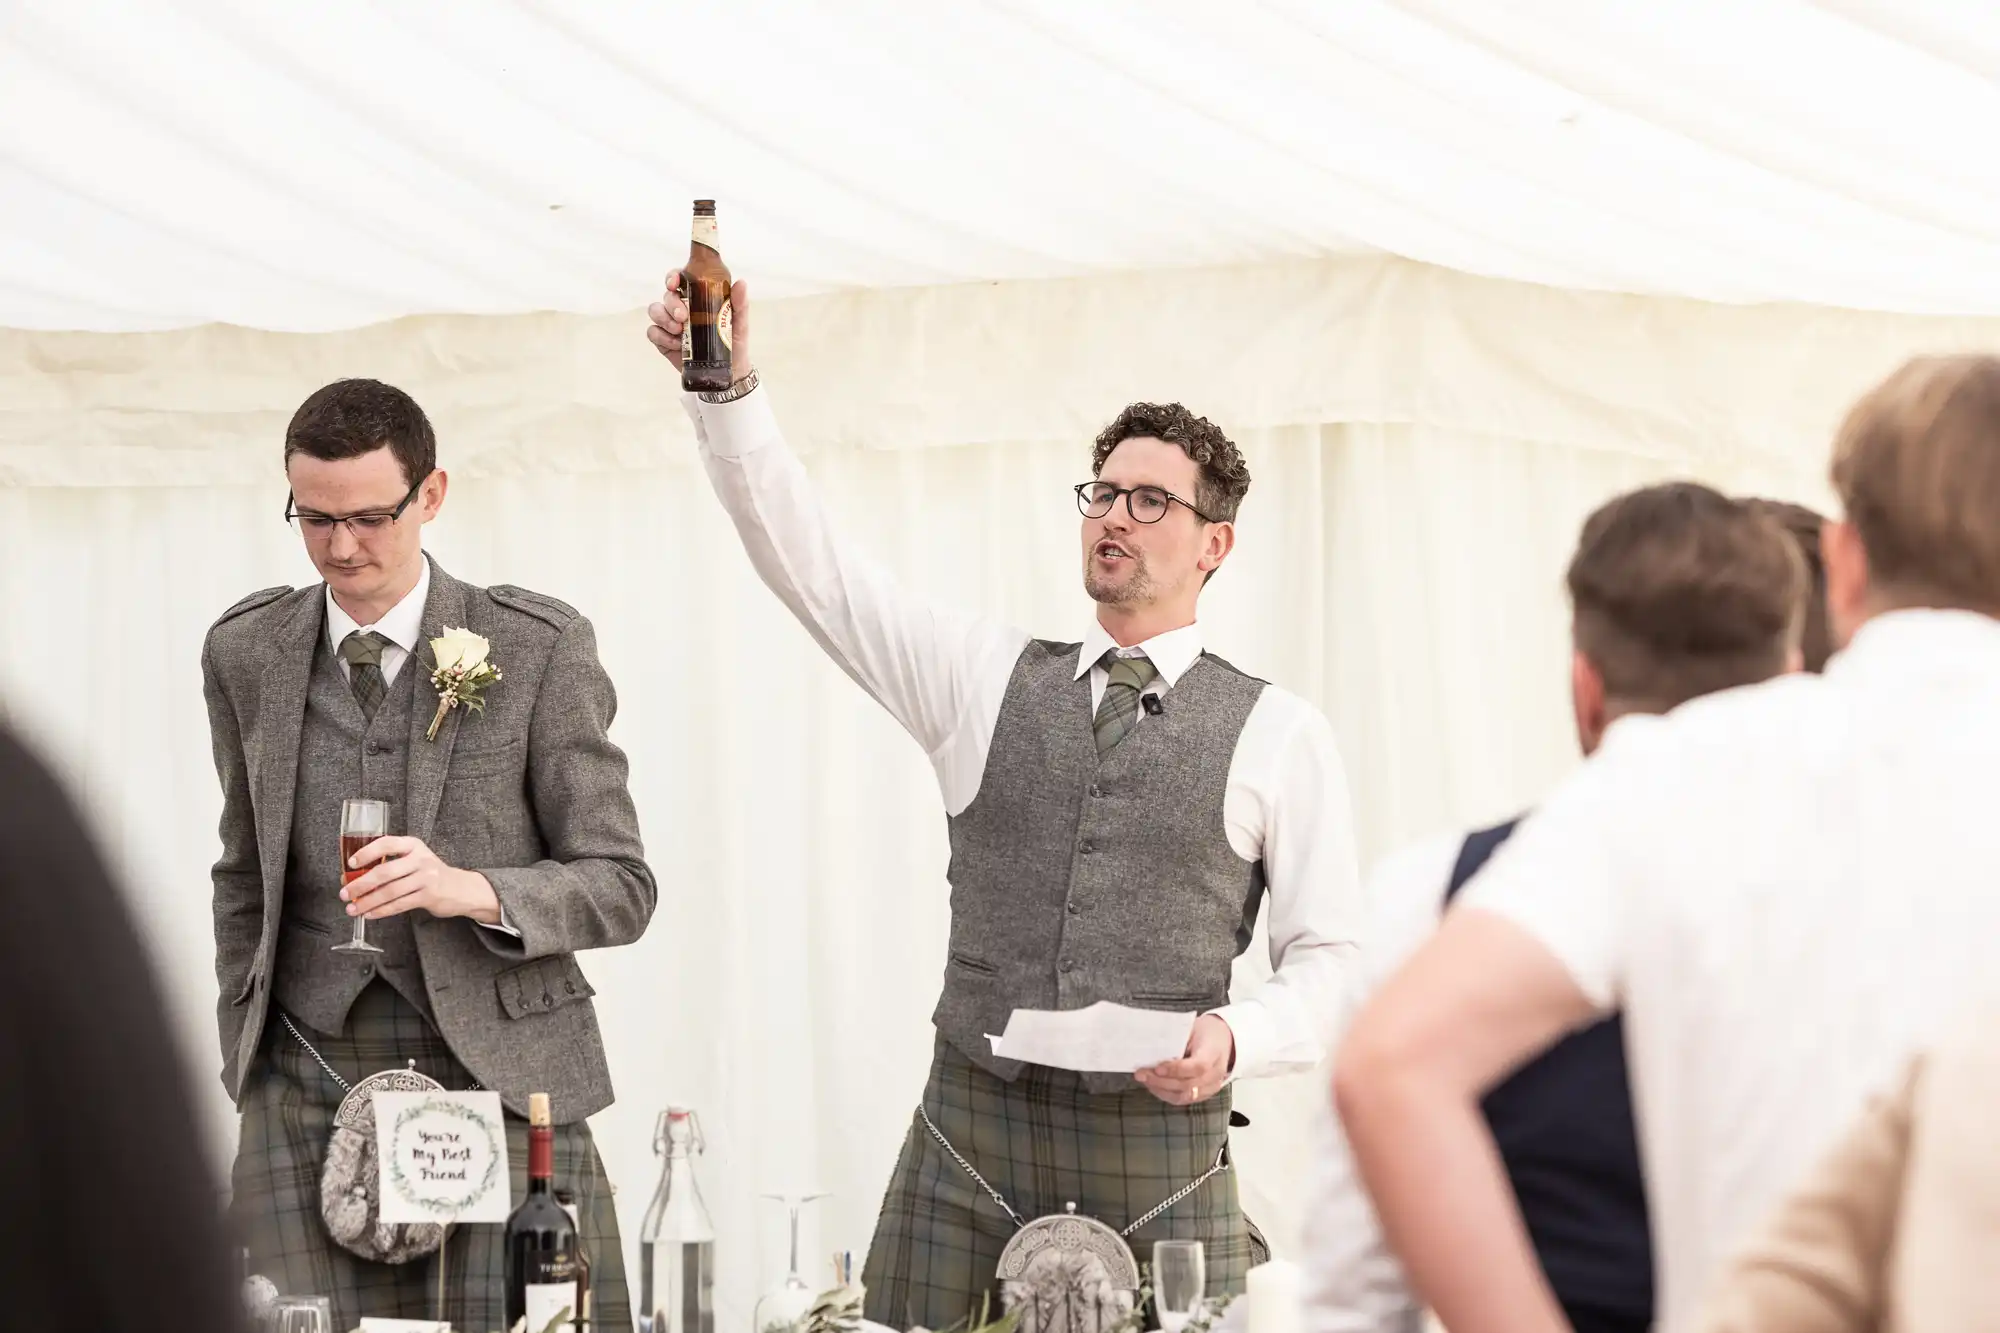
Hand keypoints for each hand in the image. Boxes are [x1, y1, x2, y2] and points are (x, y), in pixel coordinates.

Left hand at [342, 835, 501, 924]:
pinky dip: (381, 911)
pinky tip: (370, 914)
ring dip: (368, 902)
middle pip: (385, 872)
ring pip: (390, 892)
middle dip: (360, 884)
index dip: (366, 853)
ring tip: (353, 908)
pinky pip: (399, 904)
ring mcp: (426, 878)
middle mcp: (420, 859)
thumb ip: (390, 863)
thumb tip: (354, 876)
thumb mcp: (415, 859)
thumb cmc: (430, 873)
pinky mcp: (429, 896)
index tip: (351, 863)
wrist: (462, 888)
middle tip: (345, 893)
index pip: (386, 844)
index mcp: (413, 845)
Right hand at [646, 270, 753, 379]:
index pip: (680, 280)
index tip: (674, 283)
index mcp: (698, 298)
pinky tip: (676, 344)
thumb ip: (739, 303)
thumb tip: (741, 283)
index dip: (672, 277)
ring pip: (655, 310)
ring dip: (664, 318)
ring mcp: (671, 324)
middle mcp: (682, 308)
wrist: (729, 371)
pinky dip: (661, 337)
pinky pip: (653, 332)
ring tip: (678, 330)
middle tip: (683, 317)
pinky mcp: (664, 341)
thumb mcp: (739, 322)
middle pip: (667, 296)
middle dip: (672, 304)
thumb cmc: (734, 343)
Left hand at [1136, 1014, 1234, 1105]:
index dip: (1176, 1069)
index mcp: (1214, 1052)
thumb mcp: (1193, 1027)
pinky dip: (1166, 1094)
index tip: (1157, 1067)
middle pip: (1188, 1085)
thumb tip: (1152, 1048)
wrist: (1224, 1039)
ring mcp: (1211, 1086)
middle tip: (1142, 1073)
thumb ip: (1176, 1039)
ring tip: (1145, 1080)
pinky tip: (1154, 1086)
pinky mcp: (1204, 1094)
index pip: (1198, 1066)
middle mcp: (1216, 1073)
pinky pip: (1183, 1100)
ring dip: (1161, 1090)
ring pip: (1184, 1096)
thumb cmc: (1207, 1032)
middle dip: (1161, 1081)